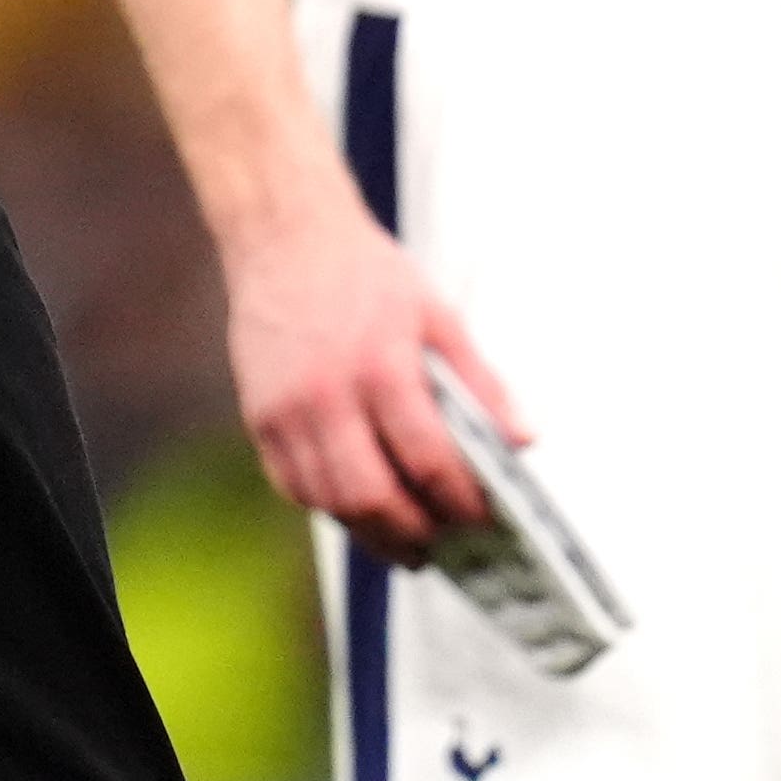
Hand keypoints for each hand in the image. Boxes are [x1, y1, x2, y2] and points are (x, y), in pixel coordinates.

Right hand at [222, 184, 525, 565]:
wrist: (284, 237)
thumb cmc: (362, 273)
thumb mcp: (437, 316)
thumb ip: (481, 383)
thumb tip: (521, 440)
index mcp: (381, 365)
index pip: (427, 458)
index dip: (460, 500)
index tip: (480, 518)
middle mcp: (327, 393)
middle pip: (372, 496)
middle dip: (413, 533)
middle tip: (441, 543)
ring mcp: (286, 410)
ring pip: (329, 501)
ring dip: (370, 531)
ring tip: (404, 537)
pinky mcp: (259, 416)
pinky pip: (292, 486)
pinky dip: (329, 506)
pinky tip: (357, 505)